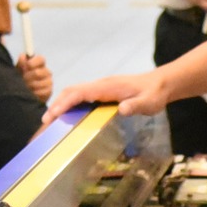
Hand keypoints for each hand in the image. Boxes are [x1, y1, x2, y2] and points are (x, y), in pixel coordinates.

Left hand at [17, 53, 52, 101]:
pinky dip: (33, 94)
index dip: (33, 62)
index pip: (41, 59)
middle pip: (37, 73)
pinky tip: (30, 93)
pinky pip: (41, 92)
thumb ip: (21, 63)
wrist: (24, 93)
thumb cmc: (21, 78)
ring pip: (38, 84)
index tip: (26, 66)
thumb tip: (23, 57)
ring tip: (24, 87)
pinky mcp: (49, 91)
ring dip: (29, 87)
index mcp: (40, 64)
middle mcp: (47, 71)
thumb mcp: (18, 69)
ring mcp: (49, 81)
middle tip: (22, 80)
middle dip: (27, 77)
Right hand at [42, 70, 169, 125]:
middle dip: (56, 104)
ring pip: (74, 93)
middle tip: (45, 122)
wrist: (160, 84)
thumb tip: (122, 110)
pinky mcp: (102, 93)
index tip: (53, 114)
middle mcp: (100, 85)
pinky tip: (67, 117)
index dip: (65, 103)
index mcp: (107, 87)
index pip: (80, 92)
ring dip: (61, 104)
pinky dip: (69, 105)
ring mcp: (100, 89)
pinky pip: (81, 97)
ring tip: (50, 121)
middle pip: (71, 91)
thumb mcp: (148, 102)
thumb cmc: (154, 94)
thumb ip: (136, 106)